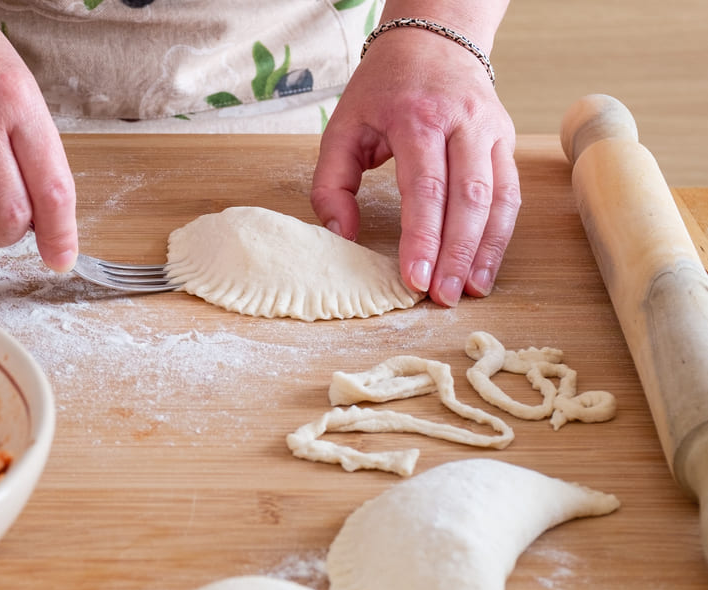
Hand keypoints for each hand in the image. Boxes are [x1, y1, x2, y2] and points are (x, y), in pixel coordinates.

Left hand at [311, 24, 519, 306]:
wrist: (434, 40)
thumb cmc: (383, 88)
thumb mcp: (342, 126)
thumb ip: (331, 183)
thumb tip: (341, 234)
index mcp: (418, 117)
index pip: (424, 186)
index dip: (423, 237)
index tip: (415, 277)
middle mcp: (463, 123)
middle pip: (468, 198)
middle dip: (456, 253)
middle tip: (441, 297)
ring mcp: (492, 131)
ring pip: (499, 198)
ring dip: (485, 251)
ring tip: (469, 291)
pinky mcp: (507, 140)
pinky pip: (511, 193)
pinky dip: (500, 234)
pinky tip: (485, 267)